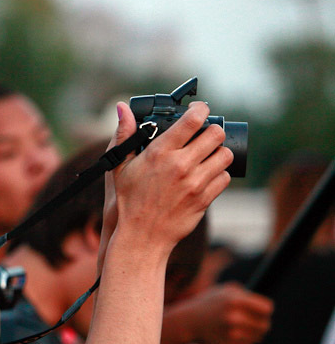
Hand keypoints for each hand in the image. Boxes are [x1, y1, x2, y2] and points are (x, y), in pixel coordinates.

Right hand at [109, 101, 232, 257]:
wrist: (142, 236)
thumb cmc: (129, 201)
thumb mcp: (119, 166)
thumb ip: (123, 134)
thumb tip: (121, 106)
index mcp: (160, 152)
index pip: (193, 120)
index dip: (200, 109)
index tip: (199, 110)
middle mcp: (181, 165)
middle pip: (216, 134)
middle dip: (214, 130)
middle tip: (206, 134)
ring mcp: (196, 183)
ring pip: (225, 155)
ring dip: (219, 152)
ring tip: (208, 155)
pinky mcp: (205, 198)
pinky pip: (224, 178)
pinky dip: (219, 175)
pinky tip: (207, 175)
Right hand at [163, 282, 273, 343]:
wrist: (187, 322)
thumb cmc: (208, 303)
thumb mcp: (225, 291)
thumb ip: (247, 295)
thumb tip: (267, 308)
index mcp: (235, 300)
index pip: (267, 309)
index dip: (264, 310)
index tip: (258, 311)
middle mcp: (234, 317)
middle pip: (265, 325)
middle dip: (260, 323)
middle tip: (253, 322)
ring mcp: (231, 333)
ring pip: (257, 337)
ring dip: (253, 334)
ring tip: (243, 328)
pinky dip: (244, 342)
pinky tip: (233, 336)